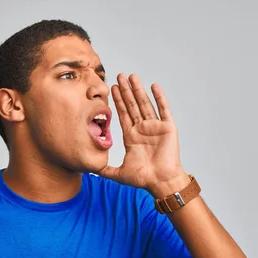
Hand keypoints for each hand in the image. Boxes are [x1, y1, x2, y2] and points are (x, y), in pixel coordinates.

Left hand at [96, 73, 187, 196]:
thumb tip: (90, 170)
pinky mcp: (167, 127)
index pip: (123, 114)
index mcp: (131, 136)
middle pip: (132, 105)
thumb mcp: (118, 174)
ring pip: (145, 104)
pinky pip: (163, 109)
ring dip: (138, 90)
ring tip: (132, 76)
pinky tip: (154, 86)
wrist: (161, 182)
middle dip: (125, 91)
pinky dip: (159, 97)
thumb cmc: (143, 179)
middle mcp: (142, 129)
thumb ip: (104, 170)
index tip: (111, 88)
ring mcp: (155, 127)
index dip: (117, 101)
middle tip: (119, 76)